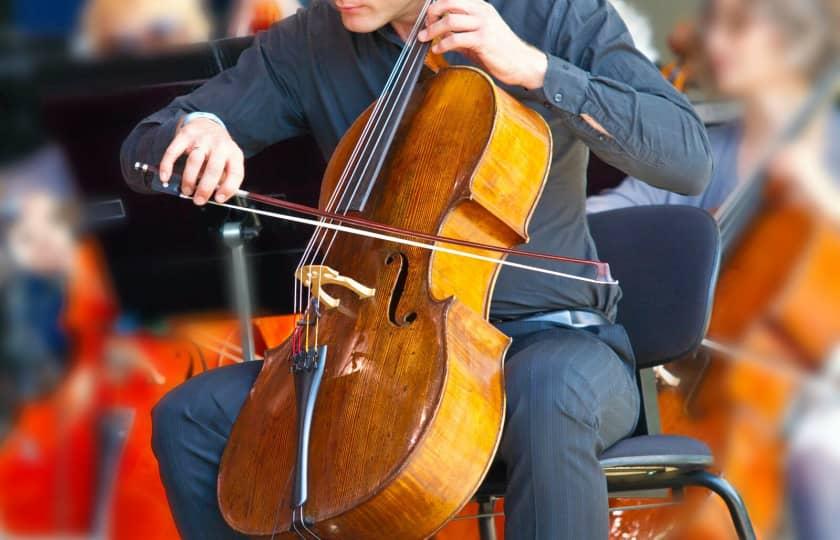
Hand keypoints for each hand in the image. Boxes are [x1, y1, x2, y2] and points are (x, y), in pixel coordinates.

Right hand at [159, 117, 244, 205]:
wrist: (206, 123)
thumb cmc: (218, 150)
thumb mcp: (228, 161)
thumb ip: (222, 178)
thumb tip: (211, 196)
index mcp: (234, 154)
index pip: (235, 173)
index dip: (228, 188)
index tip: (218, 199)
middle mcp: (220, 145)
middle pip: (213, 168)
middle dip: (205, 188)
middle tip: (199, 200)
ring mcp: (202, 139)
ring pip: (194, 161)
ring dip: (189, 179)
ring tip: (187, 190)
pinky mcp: (185, 135)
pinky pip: (174, 152)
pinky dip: (167, 166)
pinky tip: (165, 177)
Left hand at [418, 0, 546, 89]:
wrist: (522, 63)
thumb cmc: (501, 51)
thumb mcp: (479, 36)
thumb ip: (461, 33)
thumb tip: (441, 36)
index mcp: (481, 7)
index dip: (437, 6)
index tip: (428, 19)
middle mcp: (482, 12)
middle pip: (449, 3)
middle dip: (432, 14)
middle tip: (425, 27)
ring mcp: (483, 25)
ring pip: (450, 20)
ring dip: (433, 30)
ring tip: (425, 38)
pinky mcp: (483, 40)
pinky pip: (456, 38)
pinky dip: (443, 44)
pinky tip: (437, 49)